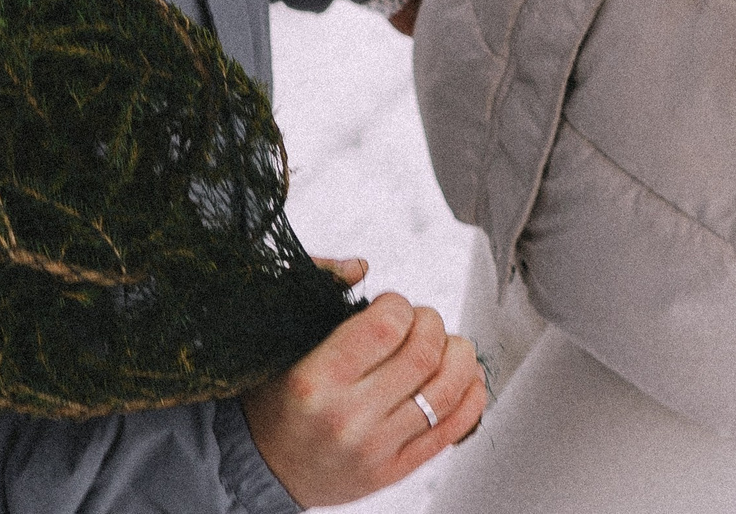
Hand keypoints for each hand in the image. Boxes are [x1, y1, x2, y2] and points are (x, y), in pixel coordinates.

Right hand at [241, 277, 488, 506]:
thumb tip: (361, 266)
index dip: (399, 303)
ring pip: (447, 390)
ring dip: (459, 355)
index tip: (391, 305)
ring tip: (447, 345)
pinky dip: (472, 396)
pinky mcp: (394, 470)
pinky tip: (467, 377)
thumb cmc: (275, 399)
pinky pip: (452, 430)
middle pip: (423, 353)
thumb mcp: (280, 341)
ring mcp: (375, 448)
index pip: (385, 325)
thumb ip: (317, 292)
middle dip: (431, 323)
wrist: (263, 467)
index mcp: (315, 379)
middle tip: (420, 321)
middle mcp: (348, 417)